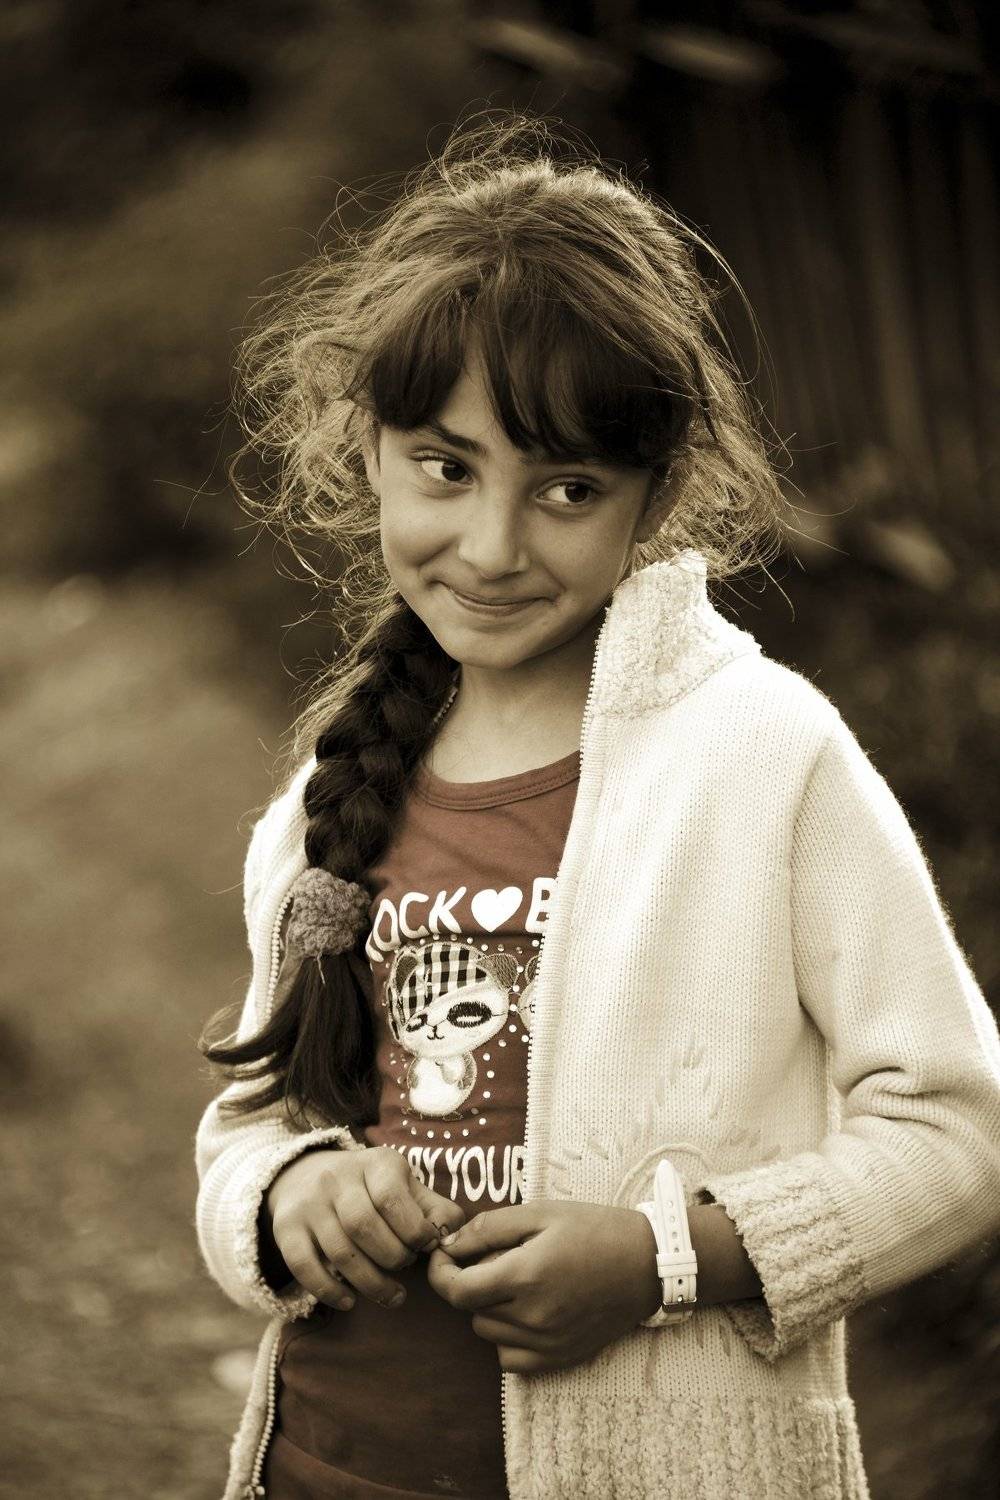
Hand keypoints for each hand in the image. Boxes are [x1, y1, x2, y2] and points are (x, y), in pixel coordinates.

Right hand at [264, 1146, 465, 1311]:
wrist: (305, 1174)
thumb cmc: (371, 1189)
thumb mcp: (405, 1186)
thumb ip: (434, 1209)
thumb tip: (451, 1239)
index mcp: (374, 1163)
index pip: (392, 1199)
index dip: (413, 1231)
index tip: (424, 1247)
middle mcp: (337, 1177)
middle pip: (364, 1226)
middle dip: (392, 1258)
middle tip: (404, 1267)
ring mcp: (308, 1203)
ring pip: (338, 1251)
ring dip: (369, 1283)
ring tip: (391, 1296)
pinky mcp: (285, 1228)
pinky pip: (304, 1266)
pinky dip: (329, 1291)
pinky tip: (350, 1302)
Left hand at [426, 1200, 660, 1372]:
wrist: (647, 1264)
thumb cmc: (594, 1229)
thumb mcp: (540, 1213)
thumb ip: (488, 1228)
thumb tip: (449, 1245)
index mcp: (525, 1276)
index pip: (456, 1291)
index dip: (441, 1272)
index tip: (445, 1255)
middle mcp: (532, 1318)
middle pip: (471, 1310)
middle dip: (471, 1282)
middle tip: (496, 1257)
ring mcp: (546, 1344)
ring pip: (488, 1333)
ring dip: (489, 1308)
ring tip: (518, 1281)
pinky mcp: (559, 1359)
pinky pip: (510, 1359)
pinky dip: (507, 1337)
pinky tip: (527, 1311)